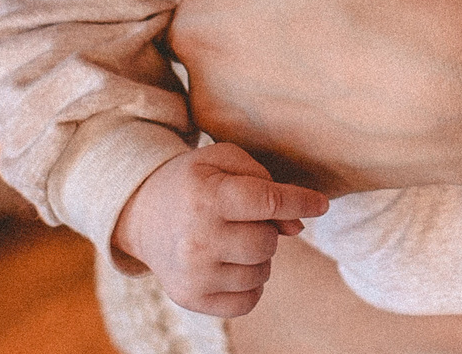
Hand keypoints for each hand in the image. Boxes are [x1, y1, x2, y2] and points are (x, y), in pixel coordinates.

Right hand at [112, 142, 330, 317]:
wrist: (141, 214)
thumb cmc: (192, 183)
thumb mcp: (222, 160)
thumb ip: (265, 180)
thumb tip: (297, 227)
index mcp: (205, 197)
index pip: (269, 202)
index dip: (302, 202)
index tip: (321, 204)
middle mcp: (197, 239)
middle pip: (268, 242)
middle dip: (268, 229)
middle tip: (244, 219)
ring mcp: (194, 274)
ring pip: (262, 273)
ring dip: (258, 256)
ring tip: (233, 240)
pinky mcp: (192, 299)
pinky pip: (248, 301)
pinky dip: (250, 284)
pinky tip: (231, 264)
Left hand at [168, 0, 461, 193]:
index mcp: (200, 30)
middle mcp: (213, 101)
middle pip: (228, 53)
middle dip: (267, 33)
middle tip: (334, 9)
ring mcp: (262, 151)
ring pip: (261, 102)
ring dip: (290, 82)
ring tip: (352, 52)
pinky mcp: (308, 184)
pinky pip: (300, 148)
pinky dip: (324, 127)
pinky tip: (367, 98)